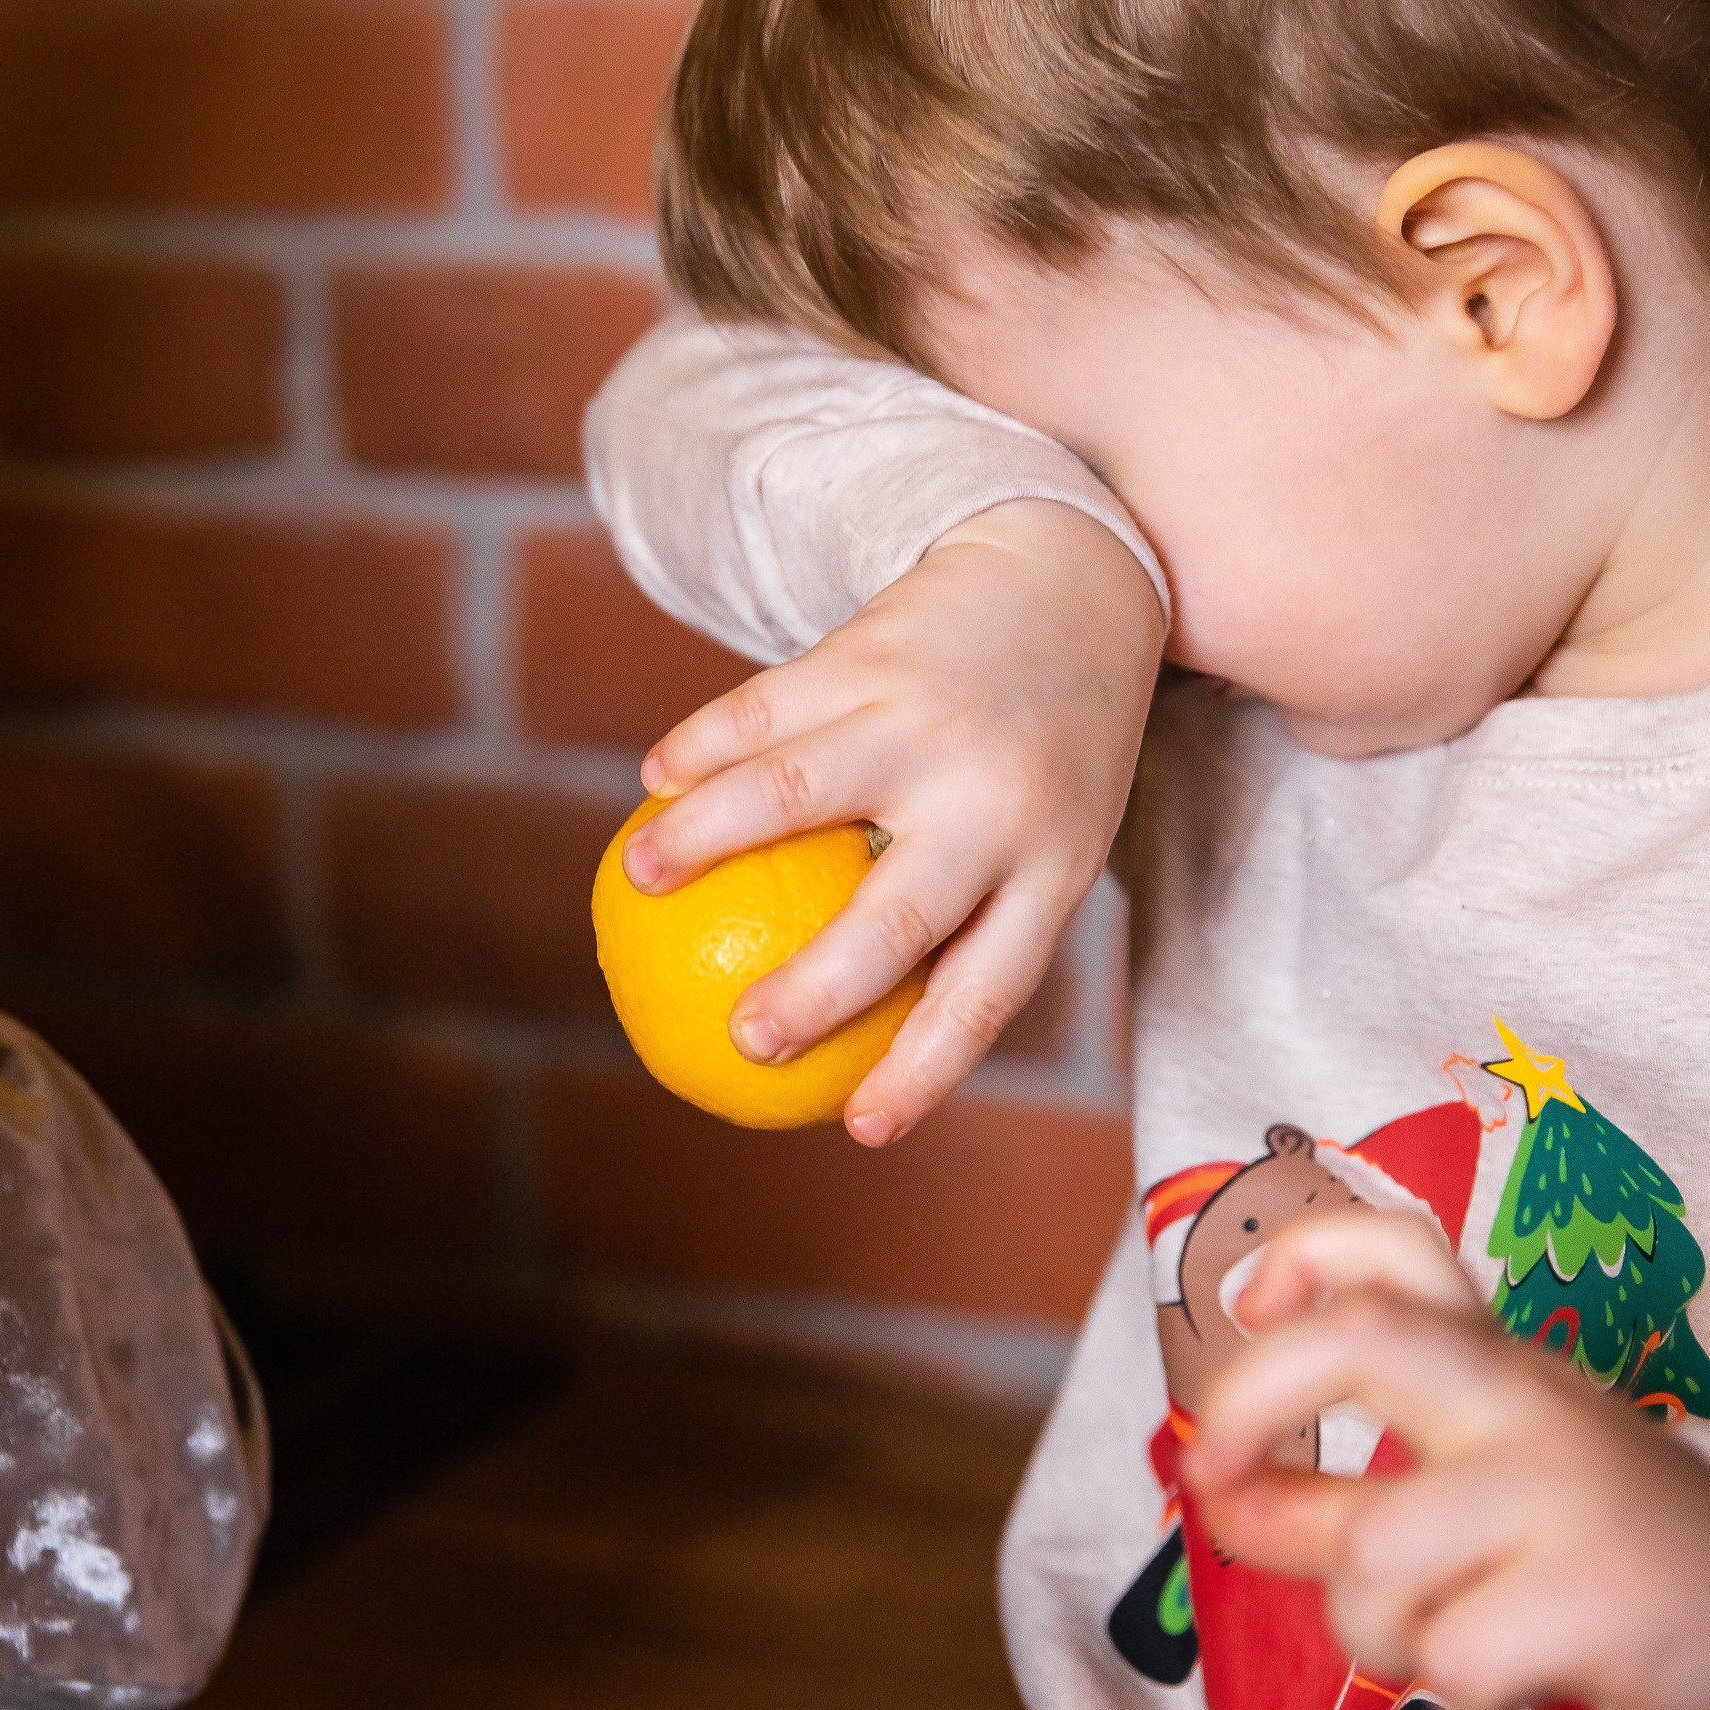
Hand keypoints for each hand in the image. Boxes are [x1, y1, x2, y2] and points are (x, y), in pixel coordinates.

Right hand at [621, 503, 1164, 1145]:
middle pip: (895, 919)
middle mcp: (995, 801)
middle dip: (814, 992)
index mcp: (1053, 865)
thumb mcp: (1055, 833)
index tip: (858, 1131)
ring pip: (793, 793)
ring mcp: (930, 720)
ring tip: (637, 879)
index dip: (924, 1072)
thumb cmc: (1047, 749)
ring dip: (702, 840)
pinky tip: (656, 782)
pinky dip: (701, 746)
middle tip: (740, 1037)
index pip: (987, 993)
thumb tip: (864, 1040)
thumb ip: (972, 917)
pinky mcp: (874, 651)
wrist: (1072, 578)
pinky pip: (766, 706)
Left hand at [1182, 1211, 1709, 1709]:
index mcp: (1496, 1362)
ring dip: (1373, 1631)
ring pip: (1374, 1554)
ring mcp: (1564, 1489)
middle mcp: (1526, 1399)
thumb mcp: (1477, 1483)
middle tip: (1213, 1478)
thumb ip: (1351, 1484)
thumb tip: (1217, 1489)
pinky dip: (1458, 1696)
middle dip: (1253, 1399)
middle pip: (1362, 1339)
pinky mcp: (1600, 1591)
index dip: (1303, 1257)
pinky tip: (1514, 1682)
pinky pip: (1451, 1657)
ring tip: (1439, 1642)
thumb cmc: (1589, 1547)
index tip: (1249, 1305)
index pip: (1398, 1251)